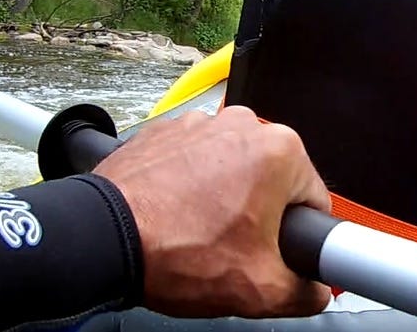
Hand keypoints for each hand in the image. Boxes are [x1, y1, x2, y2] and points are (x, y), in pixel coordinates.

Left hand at [92, 105, 331, 318]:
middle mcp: (241, 125)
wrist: (102, 240)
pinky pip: (193, 161)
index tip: (279, 252)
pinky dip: (189, 185)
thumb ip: (306, 292)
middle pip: (272, 180)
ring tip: (199, 233)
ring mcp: (199, 125)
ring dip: (224, 197)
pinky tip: (176, 216)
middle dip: (260, 213)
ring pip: (232, 169)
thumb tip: (312, 290)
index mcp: (279, 151)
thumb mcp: (261, 290)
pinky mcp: (164, 132)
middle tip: (234, 248)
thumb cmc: (174, 251)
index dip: (300, 235)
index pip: (314, 199)